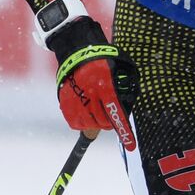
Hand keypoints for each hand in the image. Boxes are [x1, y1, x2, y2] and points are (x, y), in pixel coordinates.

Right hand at [49, 17, 138, 149]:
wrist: (77, 50)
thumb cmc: (106, 59)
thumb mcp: (122, 69)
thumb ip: (126, 90)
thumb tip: (126, 113)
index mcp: (105, 85)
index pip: (116, 113)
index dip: (123, 130)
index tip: (131, 144)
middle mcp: (89, 94)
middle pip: (103, 123)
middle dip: (110, 124)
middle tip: (111, 117)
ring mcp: (75, 100)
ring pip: (88, 125)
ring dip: (96, 123)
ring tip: (98, 111)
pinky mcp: (64, 103)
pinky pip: (75, 123)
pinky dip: (83, 122)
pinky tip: (87, 113)